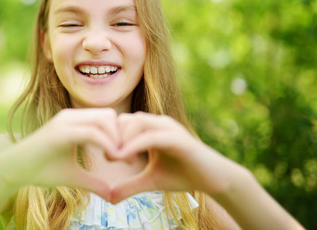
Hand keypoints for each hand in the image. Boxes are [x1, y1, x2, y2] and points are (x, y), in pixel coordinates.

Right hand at [0, 108, 119, 200]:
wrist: (13, 171)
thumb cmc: (41, 171)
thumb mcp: (74, 176)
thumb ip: (94, 182)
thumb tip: (112, 195)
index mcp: (75, 121)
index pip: (107, 118)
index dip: (120, 135)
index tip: (126, 157)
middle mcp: (71, 116)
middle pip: (110, 115)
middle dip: (122, 135)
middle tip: (124, 159)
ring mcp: (65, 121)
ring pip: (105, 120)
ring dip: (116, 139)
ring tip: (116, 160)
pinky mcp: (61, 131)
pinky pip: (92, 132)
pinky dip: (107, 144)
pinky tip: (110, 159)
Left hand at [110, 112, 237, 203]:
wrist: (213, 180)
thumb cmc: (182, 175)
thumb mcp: (150, 181)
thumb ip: (129, 186)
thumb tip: (108, 197)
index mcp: (151, 129)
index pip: (122, 123)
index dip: (110, 137)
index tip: (104, 155)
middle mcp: (158, 123)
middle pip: (125, 119)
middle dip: (112, 136)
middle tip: (108, 157)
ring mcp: (169, 128)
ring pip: (137, 123)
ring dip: (122, 139)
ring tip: (115, 159)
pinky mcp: (177, 138)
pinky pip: (151, 136)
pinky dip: (135, 145)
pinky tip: (126, 159)